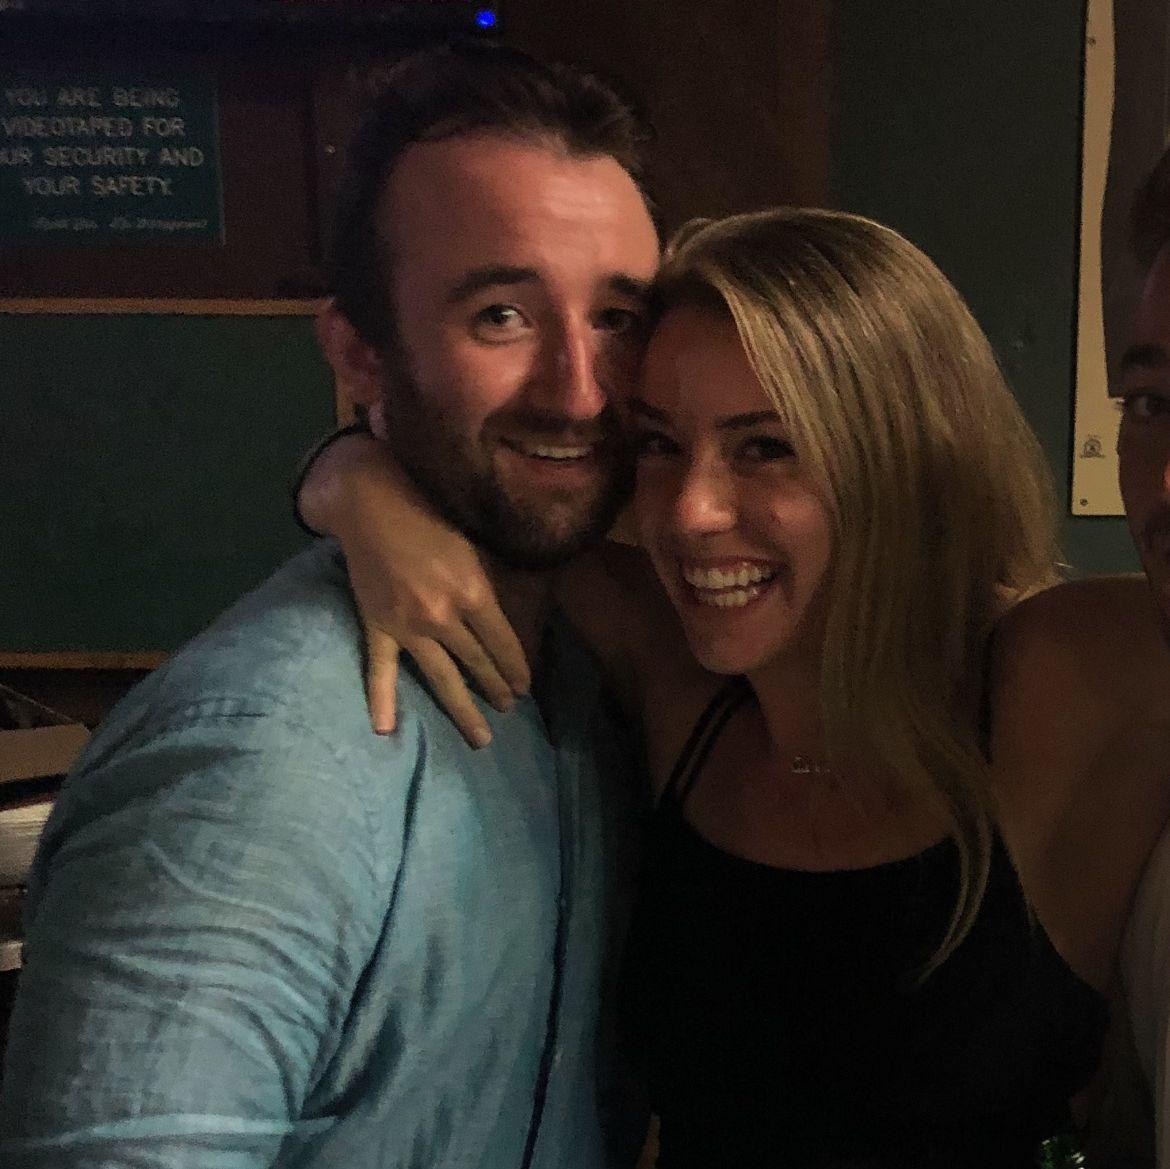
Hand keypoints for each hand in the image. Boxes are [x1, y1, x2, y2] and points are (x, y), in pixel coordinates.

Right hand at [299, 433, 529, 745]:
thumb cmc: (431, 513)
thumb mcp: (475, 543)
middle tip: (509, 709)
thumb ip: (491, 581)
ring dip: (462, 709)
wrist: (372, 502)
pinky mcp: (378, 627)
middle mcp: (444, 617)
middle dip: (496, 689)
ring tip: (481, 738)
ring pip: (440, 677)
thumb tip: (511, 611)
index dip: (517, 668)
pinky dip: (381, 699)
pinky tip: (385, 729)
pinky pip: (380, 669)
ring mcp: (408, 626)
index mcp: (474, 593)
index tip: (525, 687)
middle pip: (477, 663)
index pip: (503, 644)